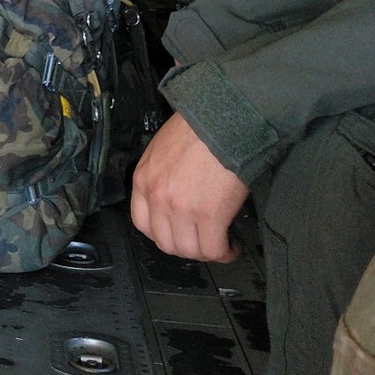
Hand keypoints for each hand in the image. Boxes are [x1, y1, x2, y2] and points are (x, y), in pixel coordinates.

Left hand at [130, 112, 247, 261]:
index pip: (142, 223)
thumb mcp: (162, 150)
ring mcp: (181, 209)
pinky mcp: (210, 216)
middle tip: (202, 242)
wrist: (222, 121)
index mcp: (143, 180)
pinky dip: (224, 253)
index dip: (161, 235)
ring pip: (189, 250)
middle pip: (165, 243)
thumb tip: (175, 196)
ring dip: (206, 252)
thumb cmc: (197, 129)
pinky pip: (214, 248)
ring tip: (220, 245)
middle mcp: (157, 198)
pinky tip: (232, 246)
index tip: (176, 234)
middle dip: (186, 247)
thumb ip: (161, 176)